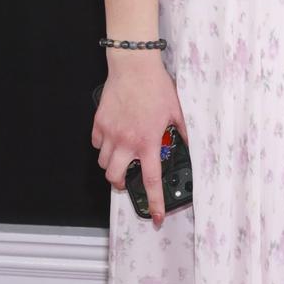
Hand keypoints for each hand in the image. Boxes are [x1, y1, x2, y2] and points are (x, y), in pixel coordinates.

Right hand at [92, 53, 185, 227]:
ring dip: (112, 165)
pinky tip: (112, 138)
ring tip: (122, 157)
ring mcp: (110, 133)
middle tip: (127, 180)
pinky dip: (103, 145)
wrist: (134, 67)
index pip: (151, 180)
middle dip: (121, 184)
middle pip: (115, 178)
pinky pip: (96, 143)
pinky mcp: (99, 123)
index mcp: (148, 142)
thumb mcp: (176, 111)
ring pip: (104, 163)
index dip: (154, 202)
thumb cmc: (156, 87)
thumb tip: (187, 143)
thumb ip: (181, 131)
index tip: (157, 217)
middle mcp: (127, 142)